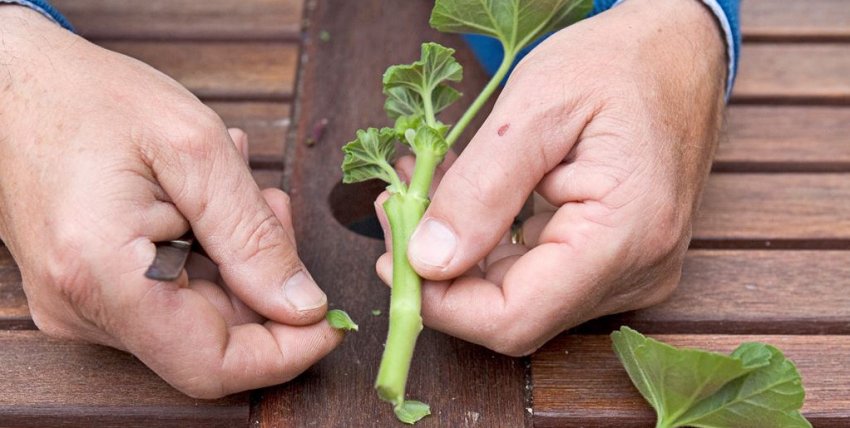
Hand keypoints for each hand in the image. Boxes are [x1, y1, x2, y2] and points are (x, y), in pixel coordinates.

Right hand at [0, 6, 340, 397]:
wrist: (12, 83)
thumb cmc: (91, 98)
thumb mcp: (195, 149)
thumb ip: (253, 236)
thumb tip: (302, 305)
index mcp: (104, 274)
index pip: (211, 365)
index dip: (284, 353)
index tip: (328, 319)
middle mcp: (82, 307)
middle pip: (210, 337)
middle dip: (264, 281)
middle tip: (271, 205)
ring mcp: (80, 304)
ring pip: (196, 315)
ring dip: (236, 258)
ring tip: (232, 186)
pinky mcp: (87, 290)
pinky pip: (169, 295)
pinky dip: (205, 253)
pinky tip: (202, 198)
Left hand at [375, 0, 724, 355]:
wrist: (676, 52)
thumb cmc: (616, 63)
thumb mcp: (535, 107)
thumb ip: (481, 190)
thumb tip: (427, 262)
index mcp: (625, 236)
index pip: (514, 318)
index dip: (441, 303)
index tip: (392, 256)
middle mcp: (636, 272)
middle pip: (513, 311)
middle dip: (443, 266)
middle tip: (398, 205)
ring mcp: (629, 271)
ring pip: (519, 293)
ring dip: (462, 248)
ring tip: (422, 186)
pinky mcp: (616, 261)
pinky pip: (538, 271)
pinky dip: (491, 239)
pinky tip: (462, 195)